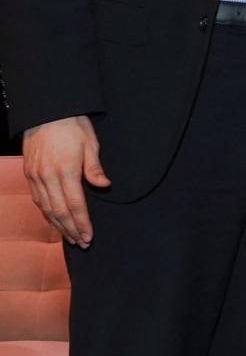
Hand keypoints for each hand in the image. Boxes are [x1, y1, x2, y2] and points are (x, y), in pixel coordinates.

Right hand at [21, 115, 110, 245]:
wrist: (46, 112)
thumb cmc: (72, 125)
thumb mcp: (90, 143)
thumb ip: (95, 168)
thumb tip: (105, 186)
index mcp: (66, 170)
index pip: (75, 204)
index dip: (82, 223)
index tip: (89, 236)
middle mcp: (48, 177)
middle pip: (59, 211)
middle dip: (71, 230)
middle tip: (82, 243)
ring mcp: (36, 177)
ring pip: (46, 208)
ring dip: (58, 225)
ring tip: (70, 237)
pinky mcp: (29, 174)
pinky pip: (38, 199)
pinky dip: (47, 213)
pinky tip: (55, 221)